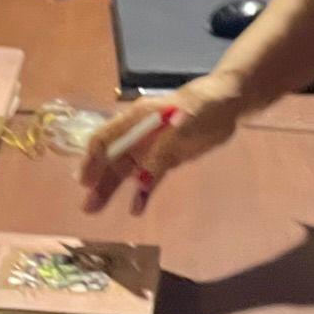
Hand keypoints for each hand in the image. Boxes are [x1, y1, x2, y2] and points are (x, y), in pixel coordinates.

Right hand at [79, 73, 245, 214]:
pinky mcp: (166, 158)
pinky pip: (149, 178)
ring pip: (125, 170)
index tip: (84, 181)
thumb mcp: (183, 126)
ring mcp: (152, 147)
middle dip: (98, 180)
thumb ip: (161, 153)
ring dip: (111, 189)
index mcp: (137, 118)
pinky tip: (135, 208)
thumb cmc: (203, 107)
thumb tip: (142, 182)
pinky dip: (141, 193)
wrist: (228, 104)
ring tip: (95, 210)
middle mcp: (139, 133)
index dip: (93, 159)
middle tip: (87, 206)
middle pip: (111, 158)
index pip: (106, 138)